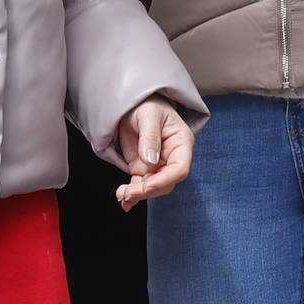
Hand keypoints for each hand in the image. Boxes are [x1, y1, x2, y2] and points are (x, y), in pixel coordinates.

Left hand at [114, 96, 194, 211]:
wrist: (134, 105)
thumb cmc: (147, 104)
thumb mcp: (148, 114)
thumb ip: (150, 136)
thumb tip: (151, 160)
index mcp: (181, 142)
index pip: (180, 168)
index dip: (165, 180)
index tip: (148, 185)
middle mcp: (172, 157)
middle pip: (166, 182)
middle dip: (148, 190)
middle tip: (128, 192)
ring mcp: (157, 165)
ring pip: (153, 187)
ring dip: (137, 194)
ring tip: (122, 194)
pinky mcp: (144, 169)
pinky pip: (140, 185)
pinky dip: (132, 194)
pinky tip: (124, 199)